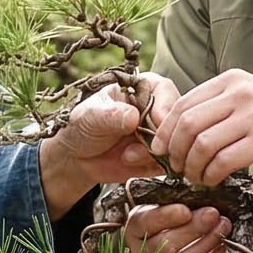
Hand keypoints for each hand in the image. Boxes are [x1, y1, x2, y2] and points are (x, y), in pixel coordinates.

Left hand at [38, 74, 176, 212]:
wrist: (77, 157)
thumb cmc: (83, 127)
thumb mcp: (90, 116)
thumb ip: (110, 114)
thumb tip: (132, 116)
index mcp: (141, 88)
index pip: (165, 90)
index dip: (165, 107)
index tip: (157, 122)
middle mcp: (155, 108)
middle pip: (176, 118)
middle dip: (158, 136)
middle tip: (135, 145)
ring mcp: (159, 133)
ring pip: (173, 142)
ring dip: (151, 153)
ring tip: (126, 155)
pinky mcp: (159, 155)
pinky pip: (168, 162)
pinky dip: (150, 165)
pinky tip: (129, 161)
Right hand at [124, 202, 228, 252]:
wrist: (169, 235)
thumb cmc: (168, 213)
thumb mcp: (164, 201)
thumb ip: (176, 199)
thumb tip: (199, 195)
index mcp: (134, 228)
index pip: (145, 223)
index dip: (165, 217)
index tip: (185, 210)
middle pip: (165, 245)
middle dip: (193, 229)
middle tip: (213, 215)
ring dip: (206, 244)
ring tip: (222, 227)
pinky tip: (221, 247)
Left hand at [153, 69, 252, 188]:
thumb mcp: (244, 98)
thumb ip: (213, 107)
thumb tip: (172, 131)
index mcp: (230, 80)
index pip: (184, 103)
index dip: (166, 130)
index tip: (160, 149)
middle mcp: (240, 94)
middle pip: (189, 124)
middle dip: (176, 151)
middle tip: (176, 167)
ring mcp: (252, 117)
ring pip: (203, 145)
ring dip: (192, 166)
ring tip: (194, 176)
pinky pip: (223, 161)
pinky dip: (210, 175)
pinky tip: (211, 180)